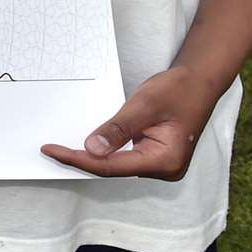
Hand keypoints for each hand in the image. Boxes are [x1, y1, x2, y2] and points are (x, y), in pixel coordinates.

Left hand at [41, 65, 223, 179]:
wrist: (200, 82)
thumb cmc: (178, 89)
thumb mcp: (144, 104)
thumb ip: (118, 128)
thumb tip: (91, 149)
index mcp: (164, 161)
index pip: (111, 167)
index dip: (79, 160)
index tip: (53, 150)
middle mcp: (164, 170)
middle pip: (113, 170)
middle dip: (82, 160)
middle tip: (51, 149)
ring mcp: (161, 165)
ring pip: (118, 166)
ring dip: (92, 156)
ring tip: (62, 148)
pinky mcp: (157, 157)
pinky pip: (125, 158)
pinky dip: (106, 152)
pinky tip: (87, 146)